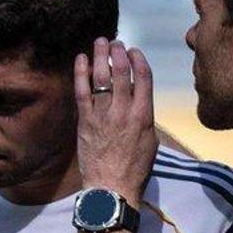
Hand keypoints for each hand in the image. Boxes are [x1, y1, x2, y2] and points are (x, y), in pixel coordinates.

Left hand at [75, 38, 157, 204]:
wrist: (111, 190)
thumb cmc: (134, 170)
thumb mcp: (150, 142)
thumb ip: (144, 118)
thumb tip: (139, 102)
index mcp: (144, 115)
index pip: (143, 76)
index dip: (138, 58)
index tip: (134, 51)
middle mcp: (124, 111)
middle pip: (122, 71)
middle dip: (118, 51)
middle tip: (115, 43)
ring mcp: (103, 115)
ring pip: (102, 76)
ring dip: (101, 55)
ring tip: (100, 42)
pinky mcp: (85, 122)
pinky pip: (82, 91)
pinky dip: (81, 72)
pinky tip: (81, 59)